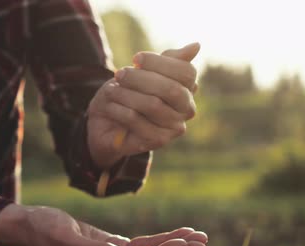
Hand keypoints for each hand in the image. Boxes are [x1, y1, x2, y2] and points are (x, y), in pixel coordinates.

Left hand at [87, 43, 199, 168]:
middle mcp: (187, 109)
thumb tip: (196, 45)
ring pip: (153, 105)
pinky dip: (120, 110)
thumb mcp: (146, 71)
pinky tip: (110, 106)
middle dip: (141, 78)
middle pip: (171, 89)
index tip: (136, 58)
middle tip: (119, 74)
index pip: (185, 72)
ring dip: (127, 94)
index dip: (160, 63)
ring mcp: (175, 127)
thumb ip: (169, 60)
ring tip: (111, 90)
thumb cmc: (129, 93)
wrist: (107, 123)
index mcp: (188, 89)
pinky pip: (137, 121)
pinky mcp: (158, 141)